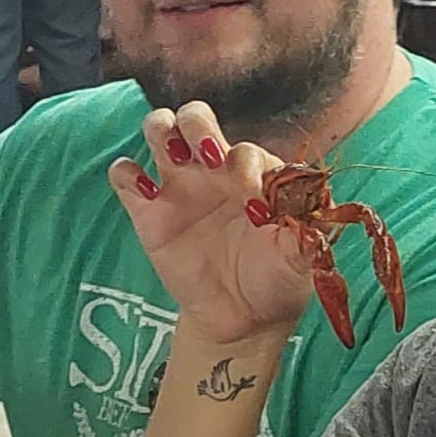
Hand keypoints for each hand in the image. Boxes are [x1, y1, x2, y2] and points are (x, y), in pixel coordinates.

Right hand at [107, 101, 314, 347]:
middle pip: (197, 118)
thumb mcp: (299, 259)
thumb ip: (306, 233)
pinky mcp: (148, 211)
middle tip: (208, 156)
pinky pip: (124, 175)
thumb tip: (311, 212)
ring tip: (176, 158)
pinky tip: (147, 193)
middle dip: (200, 126)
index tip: (255, 208)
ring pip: (160, 130)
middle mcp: (214, 169)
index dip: (249, 170)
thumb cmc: (277, 278)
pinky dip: (127, 173)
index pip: (246, 151)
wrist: (243, 318)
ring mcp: (179, 185)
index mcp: (255, 173)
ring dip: (163, 131)